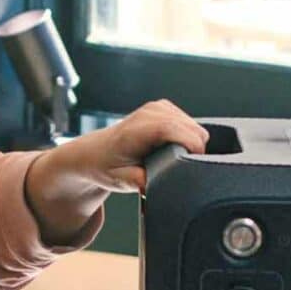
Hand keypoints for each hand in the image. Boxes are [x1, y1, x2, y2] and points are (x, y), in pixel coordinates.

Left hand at [55, 99, 209, 194]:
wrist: (94, 152)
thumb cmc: (106, 166)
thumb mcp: (120, 181)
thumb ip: (140, 182)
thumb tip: (159, 182)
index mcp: (135, 130)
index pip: (172, 129)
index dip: (191, 145)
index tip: (196, 162)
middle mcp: (148, 113)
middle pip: (190, 127)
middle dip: (193, 150)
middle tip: (180, 168)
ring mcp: (157, 107)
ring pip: (194, 126)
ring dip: (191, 143)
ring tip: (173, 158)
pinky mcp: (164, 108)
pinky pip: (190, 123)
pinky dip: (187, 136)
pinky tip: (173, 147)